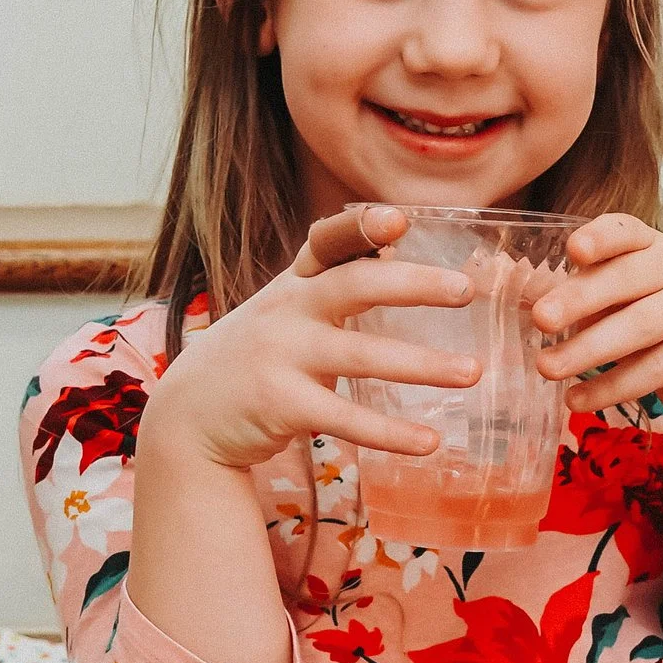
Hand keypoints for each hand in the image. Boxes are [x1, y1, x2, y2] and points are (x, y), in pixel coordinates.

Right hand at [137, 205, 481, 471]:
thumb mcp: (288, 309)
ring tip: (472, 373)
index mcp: (296, 283)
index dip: (361, 226)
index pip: (328, 242)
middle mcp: (288, 310)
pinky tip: (429, 443)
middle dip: (412, 284)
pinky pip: (344, 419)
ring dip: (421, 364)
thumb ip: (334, 281)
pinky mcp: (280, 405)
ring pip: (360, 356)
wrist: (190, 414)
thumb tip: (399, 246)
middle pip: (354, 285)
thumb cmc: (258, 356)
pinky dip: (389, 433)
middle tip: (465, 291)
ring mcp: (281, 357)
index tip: (399, 219)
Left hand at [532, 214, 662, 431]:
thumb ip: (584, 298)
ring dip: (588, 349)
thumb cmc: (661, 329)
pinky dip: (611, 387)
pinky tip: (575, 399)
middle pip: (628, 278)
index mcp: (653, 248)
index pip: (628, 231)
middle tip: (540, 318)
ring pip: (640, 326)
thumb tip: (526, 301)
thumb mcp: (626, 303)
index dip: (602, 237)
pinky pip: (655, 369)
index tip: (573, 250)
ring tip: (546, 368)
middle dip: (581, 298)